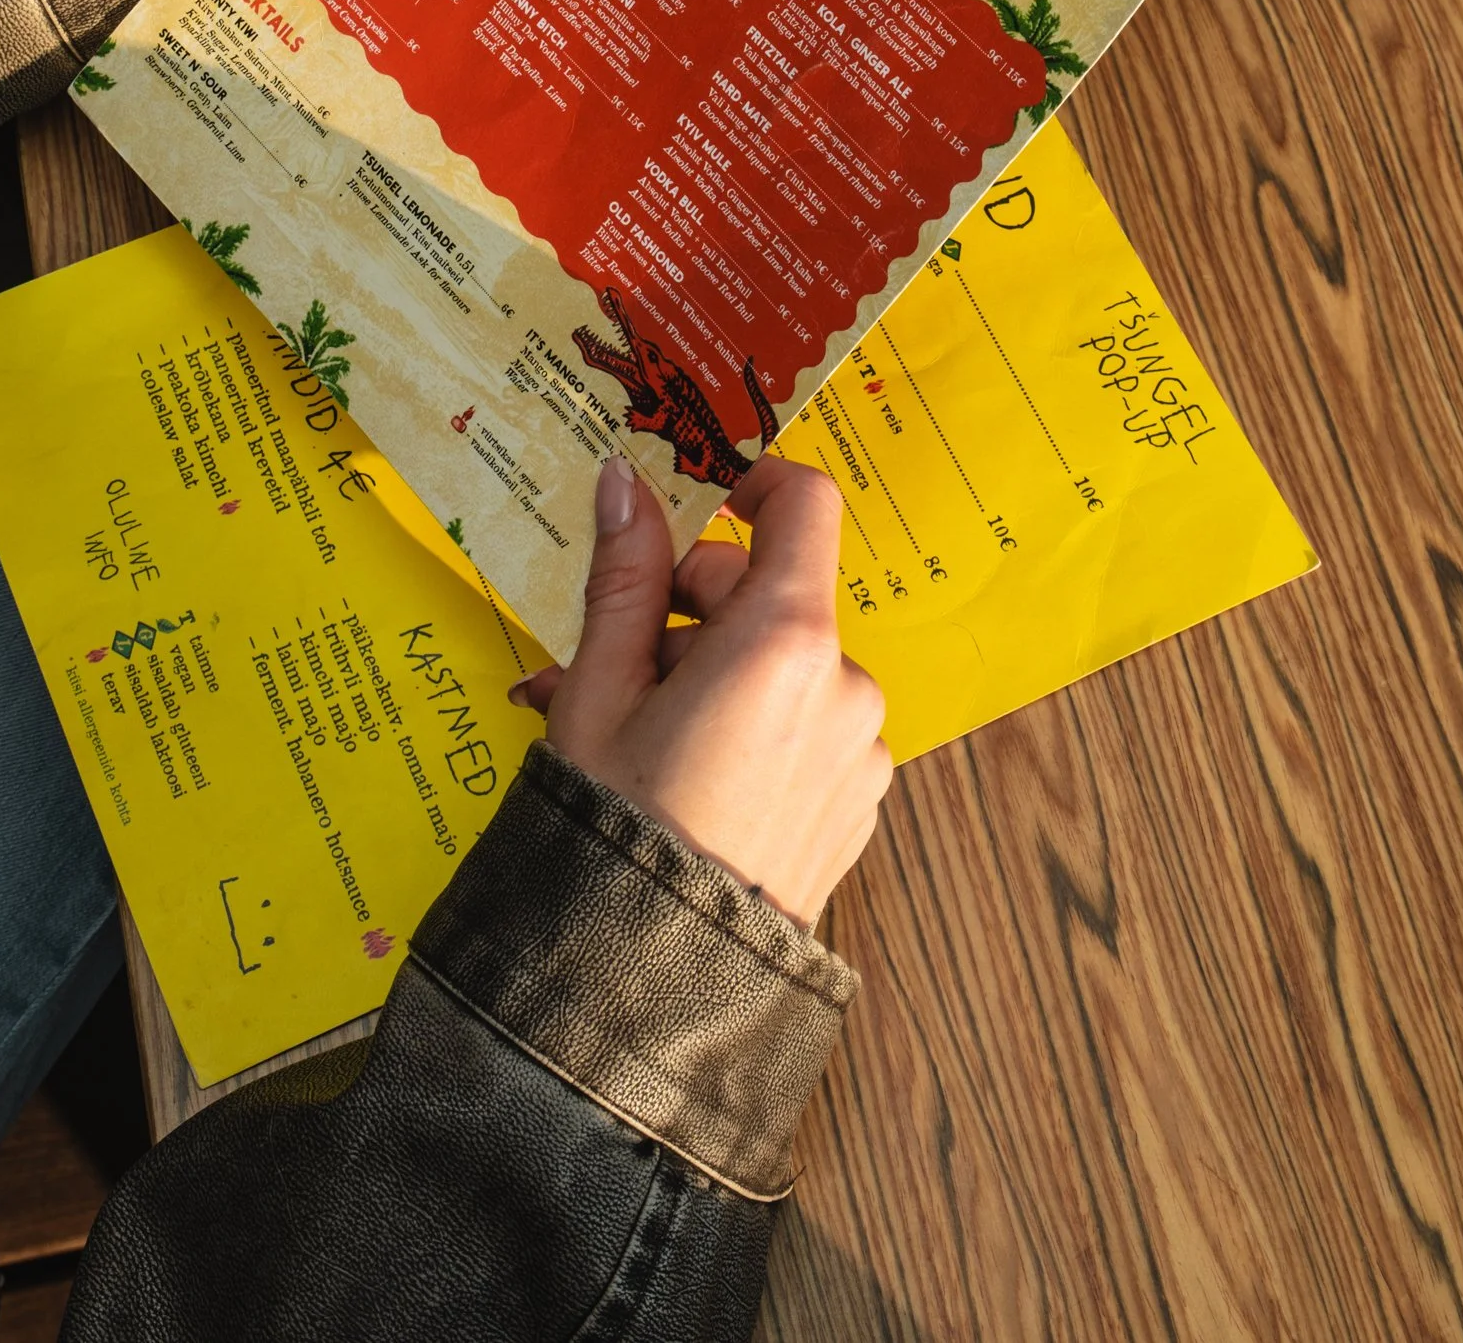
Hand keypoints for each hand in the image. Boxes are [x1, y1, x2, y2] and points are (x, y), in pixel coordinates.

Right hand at [516, 455, 891, 930]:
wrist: (657, 981)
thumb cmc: (619, 826)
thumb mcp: (599, 687)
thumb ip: (624, 572)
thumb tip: (625, 481)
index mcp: (786, 641)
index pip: (804, 506)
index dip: (755, 484)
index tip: (705, 500)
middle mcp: (846, 685)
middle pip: (777, 593)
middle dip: (698, 609)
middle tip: (617, 657)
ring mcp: (863, 748)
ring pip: (787, 667)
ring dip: (721, 675)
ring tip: (639, 733)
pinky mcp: (862, 800)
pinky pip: (810, 728)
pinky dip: (758, 729)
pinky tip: (693, 777)